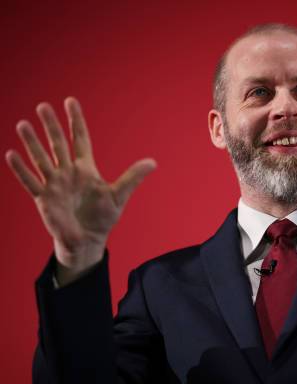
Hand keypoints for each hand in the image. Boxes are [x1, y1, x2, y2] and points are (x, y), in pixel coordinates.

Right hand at [5, 97, 155, 281]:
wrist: (87, 240)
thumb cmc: (103, 217)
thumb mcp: (119, 195)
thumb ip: (133, 177)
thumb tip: (153, 162)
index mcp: (85, 169)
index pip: (80, 139)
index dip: (76, 121)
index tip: (70, 101)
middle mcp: (67, 173)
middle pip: (58, 144)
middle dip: (51, 126)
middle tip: (43, 106)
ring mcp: (54, 184)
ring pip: (41, 159)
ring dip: (32, 143)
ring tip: (23, 125)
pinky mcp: (44, 199)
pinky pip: (30, 182)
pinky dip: (21, 170)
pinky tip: (11, 155)